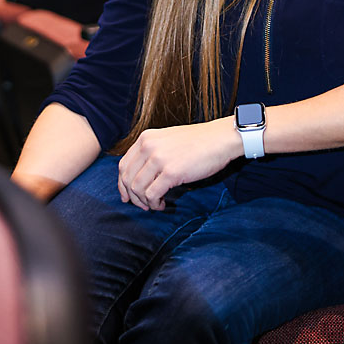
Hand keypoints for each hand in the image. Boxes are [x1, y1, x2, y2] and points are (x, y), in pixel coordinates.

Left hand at [118, 116, 241, 210]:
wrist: (220, 139)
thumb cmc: (198, 142)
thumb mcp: (168, 140)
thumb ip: (152, 152)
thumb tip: (140, 176)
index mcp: (146, 138)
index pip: (123, 165)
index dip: (122, 185)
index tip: (128, 196)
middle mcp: (148, 147)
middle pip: (127, 179)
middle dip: (133, 197)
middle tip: (143, 205)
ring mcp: (158, 159)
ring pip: (137, 189)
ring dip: (144, 202)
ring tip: (156, 204)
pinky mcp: (171, 172)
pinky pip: (152, 195)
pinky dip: (154, 203)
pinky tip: (163, 204)